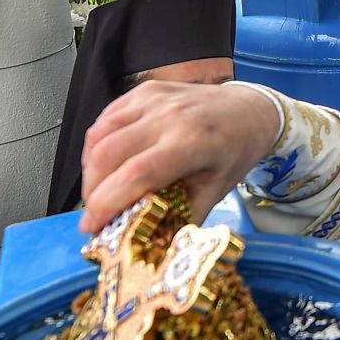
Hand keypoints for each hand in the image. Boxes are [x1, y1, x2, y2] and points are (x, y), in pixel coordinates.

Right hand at [78, 81, 281, 232]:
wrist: (249, 110)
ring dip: (89, 169)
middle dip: (92, 191)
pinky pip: (106, 118)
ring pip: (99, 134)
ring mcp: (154, 98)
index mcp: (193, 142)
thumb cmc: (235, 151)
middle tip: (94, 214)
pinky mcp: (144, 90)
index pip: (137, 173)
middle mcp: (170, 116)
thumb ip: (182, 218)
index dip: (107, 203)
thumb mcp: (216, 191)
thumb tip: (150, 248)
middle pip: (109, 154)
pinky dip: (96, 146)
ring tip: (97, 193)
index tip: (92, 226)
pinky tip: (102, 166)